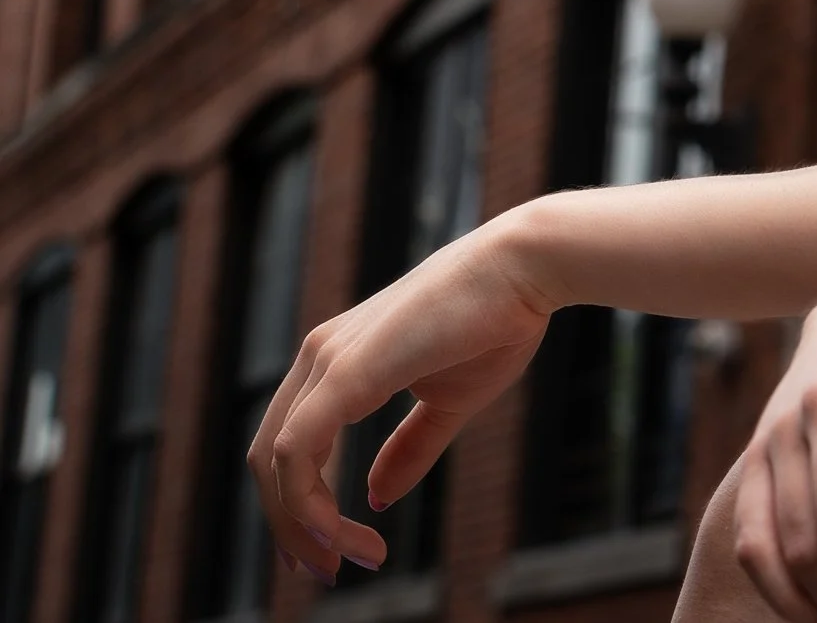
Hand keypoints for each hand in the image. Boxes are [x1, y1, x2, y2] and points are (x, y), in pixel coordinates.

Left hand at [248, 220, 553, 579]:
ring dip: (302, 525)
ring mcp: (326, 360)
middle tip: (328, 572)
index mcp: (339, 361)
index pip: (290, 446)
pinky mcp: (344, 369)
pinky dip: (309, 503)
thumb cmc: (496, 324)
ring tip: (344, 563)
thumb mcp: (449, 403)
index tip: (340, 551)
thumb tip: (375, 499)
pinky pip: (297, 451)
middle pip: (269, 461)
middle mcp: (319, 356)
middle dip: (291, 527)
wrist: (524, 268)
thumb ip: (408, 449)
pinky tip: (344, 531)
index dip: (302, 506)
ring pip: (275, 462)